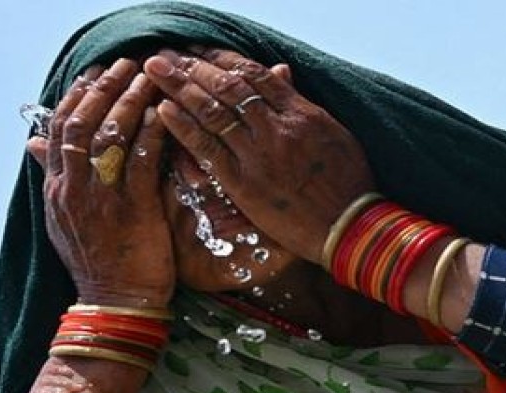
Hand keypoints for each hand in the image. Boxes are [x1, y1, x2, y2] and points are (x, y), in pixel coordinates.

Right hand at [27, 59, 173, 306]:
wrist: (115, 306)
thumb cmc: (98, 263)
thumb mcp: (62, 219)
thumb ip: (53, 177)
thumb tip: (33, 142)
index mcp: (57, 191)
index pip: (59, 131)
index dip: (77, 97)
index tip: (94, 74)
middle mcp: (73, 191)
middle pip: (80, 124)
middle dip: (102, 89)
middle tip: (124, 64)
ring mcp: (101, 200)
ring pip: (108, 136)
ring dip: (128, 100)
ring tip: (146, 77)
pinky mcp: (133, 211)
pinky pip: (139, 161)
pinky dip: (150, 132)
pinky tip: (162, 113)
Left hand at [143, 48, 375, 266]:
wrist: (349, 227)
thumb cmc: (349, 184)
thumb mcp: (334, 134)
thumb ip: (301, 103)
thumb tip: (281, 71)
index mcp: (301, 113)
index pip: (255, 75)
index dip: (223, 59)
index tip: (200, 52)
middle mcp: (277, 127)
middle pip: (227, 86)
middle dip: (194, 66)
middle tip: (167, 55)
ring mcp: (259, 154)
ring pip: (213, 111)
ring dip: (180, 87)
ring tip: (156, 70)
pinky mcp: (244, 182)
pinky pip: (208, 148)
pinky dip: (184, 127)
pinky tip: (164, 110)